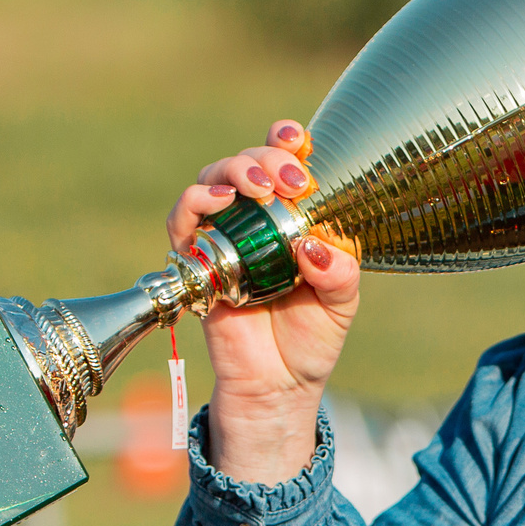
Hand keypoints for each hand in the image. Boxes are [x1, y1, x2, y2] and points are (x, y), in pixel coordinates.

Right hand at [168, 119, 360, 482]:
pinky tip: (220, 204)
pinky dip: (196, 204)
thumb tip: (313, 246)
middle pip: (247, 162)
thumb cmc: (310, 338)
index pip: (286, 162)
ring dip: (233, 172)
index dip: (287, 141)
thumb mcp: (341, 304)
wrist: (279, 385)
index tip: (299, 140)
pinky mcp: (195, 261)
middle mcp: (256, 218)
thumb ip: (338, 273)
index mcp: (294, 216)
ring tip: (258, 189)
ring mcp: (223, 237)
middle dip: (265, 158)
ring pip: (213, 180)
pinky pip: (183, 222)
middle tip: (290, 180)